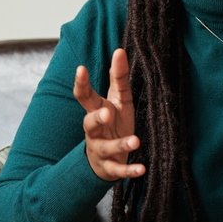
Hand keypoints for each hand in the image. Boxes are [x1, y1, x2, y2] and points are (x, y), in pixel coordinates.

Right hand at [73, 48, 145, 180]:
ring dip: (120, 144)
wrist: (105, 160)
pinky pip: (118, 170)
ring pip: (106, 147)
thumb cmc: (113, 124)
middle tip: (106, 112)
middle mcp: (94, 131)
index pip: (84, 96)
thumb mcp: (118, 100)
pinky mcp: (110, 167)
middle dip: (95, 118)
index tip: (81, 68)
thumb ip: (118, 78)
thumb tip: (120, 50)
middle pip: (88, 123)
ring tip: (135, 141)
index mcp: (96, 111)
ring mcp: (100, 149)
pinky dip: (129, 171)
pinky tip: (142, 169)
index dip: (81, 83)